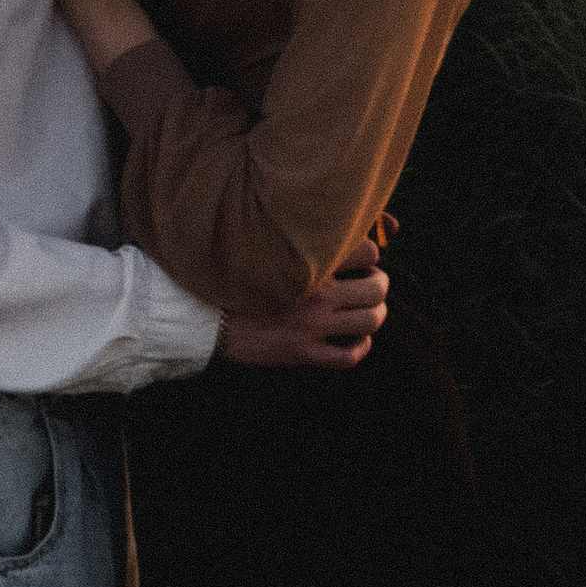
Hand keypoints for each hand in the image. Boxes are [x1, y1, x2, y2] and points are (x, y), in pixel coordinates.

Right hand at [220, 238, 388, 368]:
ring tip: (366, 309)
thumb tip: (347, 230)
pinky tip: (354, 339)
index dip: (371, 253)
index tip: (359, 257)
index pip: (367, 250)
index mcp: (307, 262)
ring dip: (375, 313)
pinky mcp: (304, 354)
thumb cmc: (235, 277)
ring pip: (370, 321)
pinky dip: (360, 347)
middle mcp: (315, 293)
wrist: (205, 317)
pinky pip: (350, 356)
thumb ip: (299, 240)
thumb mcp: (266, 249)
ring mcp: (312, 327)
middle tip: (369, 282)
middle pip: (377, 288)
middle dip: (379, 284)